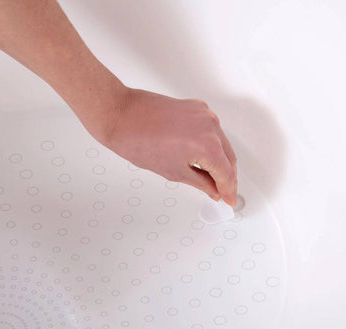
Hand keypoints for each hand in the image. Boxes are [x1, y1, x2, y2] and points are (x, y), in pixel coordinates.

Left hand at [104, 87, 237, 205]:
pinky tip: (204, 156)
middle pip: (229, 158)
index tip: (229, 200)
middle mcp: (211, 126)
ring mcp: (205, 114)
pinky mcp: (197, 107)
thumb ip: (201, 183)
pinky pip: (212, 130)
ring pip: (223, 143)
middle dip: (227, 177)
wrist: (121, 116)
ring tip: (212, 178)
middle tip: (223, 192)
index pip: (226, 174)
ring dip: (221, 161)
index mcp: (208, 146)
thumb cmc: (138, 142)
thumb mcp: (174, 171)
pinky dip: (212, 144)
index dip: (229, 191)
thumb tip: (213, 190)